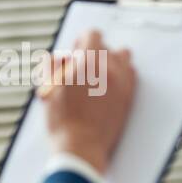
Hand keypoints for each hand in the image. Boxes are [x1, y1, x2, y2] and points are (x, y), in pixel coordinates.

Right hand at [42, 28, 136, 174]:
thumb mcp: (49, 89)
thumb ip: (53, 66)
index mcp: (88, 61)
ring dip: (111, 61)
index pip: (93, 34)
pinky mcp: (130, 98)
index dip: (82, 40)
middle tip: (81, 68)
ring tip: (98, 75)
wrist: (81, 148)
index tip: (75, 51)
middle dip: (93, 53)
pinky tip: (109, 87)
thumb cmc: (62, 120)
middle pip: (107, 47)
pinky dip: (122, 75)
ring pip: (123, 58)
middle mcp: (109, 68)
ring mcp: (123, 83)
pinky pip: (131, 75)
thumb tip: (60, 57)